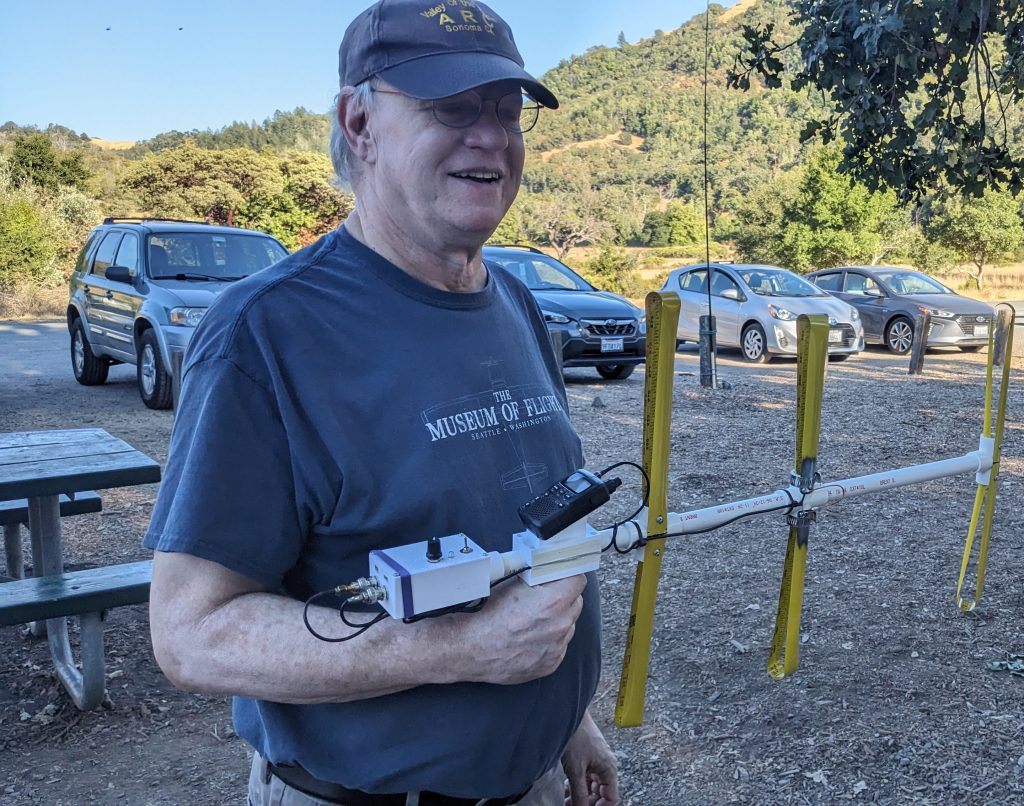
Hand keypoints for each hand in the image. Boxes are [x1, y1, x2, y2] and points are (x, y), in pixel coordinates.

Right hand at [453, 575, 586, 684]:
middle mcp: (560, 625)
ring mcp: (556, 647)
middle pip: (575, 602)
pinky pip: (558, 645)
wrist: (470, 648)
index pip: (578, 579)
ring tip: (532, 619)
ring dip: (557, 619)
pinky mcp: (550, 664)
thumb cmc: (486, 615)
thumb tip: (548, 565)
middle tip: (542, 596)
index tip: (561, 575)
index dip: (567, 575)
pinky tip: (528, 636)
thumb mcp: (512, 582)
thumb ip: (537, 574)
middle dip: (562, 596)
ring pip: (568, 625)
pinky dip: (548, 640)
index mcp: (554, 601)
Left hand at [562, 710, 618, 804]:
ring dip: (580, 795)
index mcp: (609, 769)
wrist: (567, 713)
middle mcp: (605, 765)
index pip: (611, 798)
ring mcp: (596, 760)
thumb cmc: (576, 736)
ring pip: (591, 785)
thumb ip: (580, 794)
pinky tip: (567, 788)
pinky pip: (585, 776)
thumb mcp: (576, 770)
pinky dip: (577, 784)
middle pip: (601, 793)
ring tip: (567, 800)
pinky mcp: (586, 755)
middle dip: (588, 802)